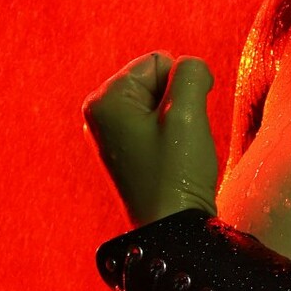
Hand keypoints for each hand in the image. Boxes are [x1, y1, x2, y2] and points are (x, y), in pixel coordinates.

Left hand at [83, 53, 219, 226]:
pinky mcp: (127, 150)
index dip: (181, 87)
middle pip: (158, 79)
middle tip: (177, 140)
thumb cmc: (176, 172)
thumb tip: (191, 69)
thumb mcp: (188, 111)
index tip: (178, 124)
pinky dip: (173, 136)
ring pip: (163, 102)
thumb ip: (191, 71)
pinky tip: (170, 160)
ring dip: (178, 120)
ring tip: (173, 152)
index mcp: (103, 99)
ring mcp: (112, 133)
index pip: (160, 61)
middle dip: (177, 102)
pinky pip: (159, 124)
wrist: (172, 230)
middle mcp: (99, 113)